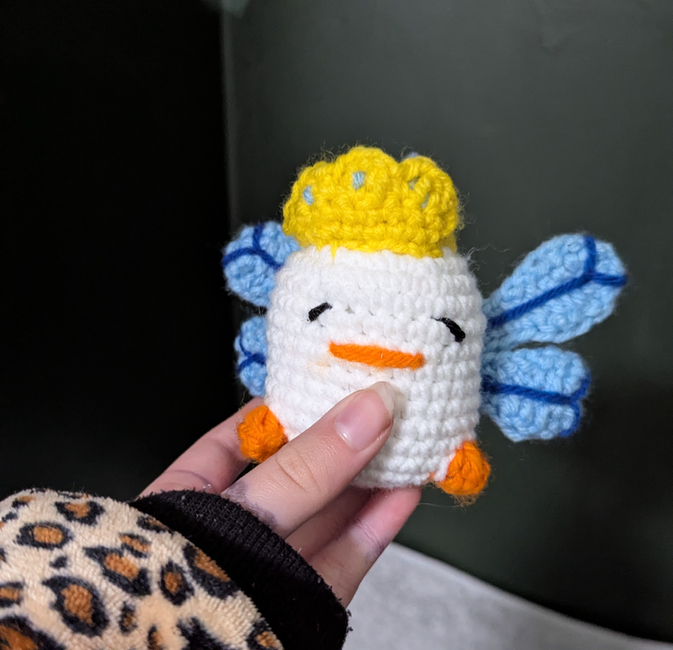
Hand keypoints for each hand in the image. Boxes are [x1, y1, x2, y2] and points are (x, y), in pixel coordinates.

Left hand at [141, 382, 420, 605]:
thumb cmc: (178, 591)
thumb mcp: (240, 515)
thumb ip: (305, 468)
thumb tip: (367, 409)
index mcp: (193, 496)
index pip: (245, 436)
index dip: (291, 405)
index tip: (332, 378)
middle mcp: (234, 528)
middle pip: (297, 472)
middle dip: (342, 438)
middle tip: (384, 402)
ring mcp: (271, 564)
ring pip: (327, 512)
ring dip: (371, 476)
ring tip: (407, 437)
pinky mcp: (306, 600)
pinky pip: (345, 554)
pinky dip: (378, 522)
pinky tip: (404, 490)